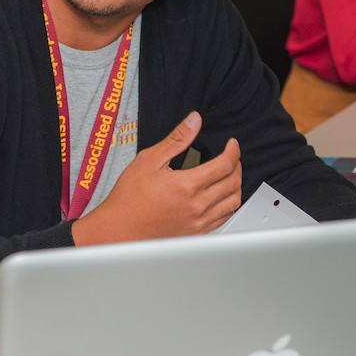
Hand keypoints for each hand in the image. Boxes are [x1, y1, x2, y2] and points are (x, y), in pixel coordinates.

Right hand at [72, 112, 241, 244]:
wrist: (118, 229)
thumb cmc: (129, 198)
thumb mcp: (150, 160)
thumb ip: (177, 139)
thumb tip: (194, 121)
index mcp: (187, 186)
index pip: (225, 165)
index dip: (233, 151)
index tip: (232, 145)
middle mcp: (197, 206)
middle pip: (233, 183)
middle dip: (237, 165)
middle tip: (232, 156)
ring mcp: (198, 223)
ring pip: (233, 203)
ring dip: (237, 185)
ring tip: (230, 175)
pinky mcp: (196, 234)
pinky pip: (223, 219)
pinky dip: (229, 204)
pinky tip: (222, 196)